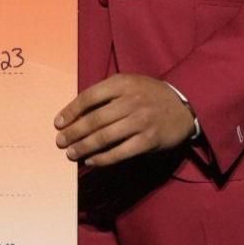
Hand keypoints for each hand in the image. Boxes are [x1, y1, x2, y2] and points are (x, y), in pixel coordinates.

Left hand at [54, 74, 197, 168]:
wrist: (184, 105)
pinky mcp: (148, 140)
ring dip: (84, 147)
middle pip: (94, 119)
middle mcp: (130, 101)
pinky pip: (120, 152)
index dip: (71, 111)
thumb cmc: (150, 95)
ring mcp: (140, 122)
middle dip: (73, 132)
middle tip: (60, 142)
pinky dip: (103, 159)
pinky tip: (91, 161)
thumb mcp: (130, 83)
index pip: (89, 97)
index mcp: (122, 84)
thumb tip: (77, 113)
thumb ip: (107, 94)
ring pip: (104, 137)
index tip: (58, 123)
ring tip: (71, 153)